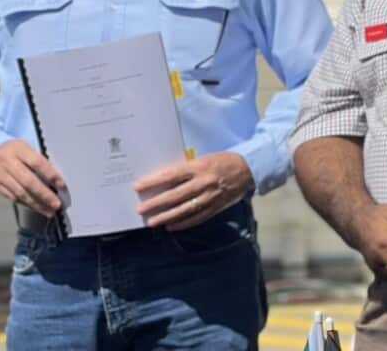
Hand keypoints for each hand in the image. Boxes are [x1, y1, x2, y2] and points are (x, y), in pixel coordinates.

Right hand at [0, 139, 64, 216]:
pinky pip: (12, 197)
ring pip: (20, 193)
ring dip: (36, 204)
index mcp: (19, 149)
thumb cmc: (15, 150)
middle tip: (56, 204)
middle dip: (44, 195)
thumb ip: (39, 160)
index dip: (51, 175)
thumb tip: (56, 180)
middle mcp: (7, 161)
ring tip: (49, 211)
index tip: (61, 186)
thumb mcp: (28, 147)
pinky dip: (26, 204)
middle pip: (28, 181)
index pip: (37, 163)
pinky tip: (36, 207)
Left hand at [133, 151, 253, 229]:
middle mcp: (203, 182)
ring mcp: (210, 196)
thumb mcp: (204, 158)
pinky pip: (198, 217)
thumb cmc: (223, 160)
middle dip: (156, 203)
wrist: (248, 168)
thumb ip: (187, 169)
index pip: (171, 175)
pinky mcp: (216, 206)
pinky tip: (171, 227)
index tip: (138, 187)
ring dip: (167, 217)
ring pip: (185, 209)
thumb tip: (165, 180)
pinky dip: (184, 223)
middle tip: (140, 209)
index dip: (153, 182)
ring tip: (152, 222)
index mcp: (199, 167)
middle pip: (175, 195)